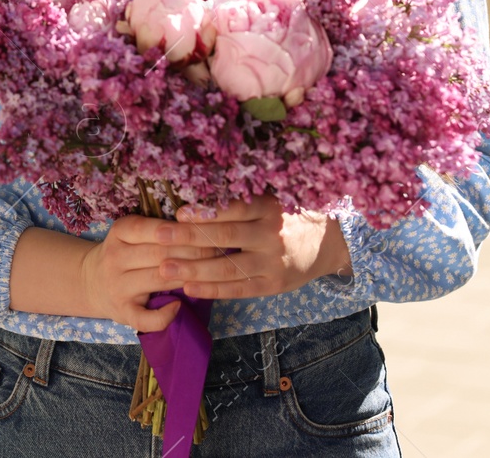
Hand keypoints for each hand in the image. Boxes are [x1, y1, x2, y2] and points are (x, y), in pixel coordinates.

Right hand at [77, 214, 224, 331]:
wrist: (92, 282)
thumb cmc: (124, 254)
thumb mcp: (131, 233)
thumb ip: (158, 229)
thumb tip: (202, 226)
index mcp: (119, 232)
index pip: (153, 229)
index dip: (183, 231)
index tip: (208, 231)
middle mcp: (114, 258)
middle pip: (160, 254)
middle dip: (193, 252)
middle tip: (219, 251)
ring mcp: (117, 287)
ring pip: (158, 280)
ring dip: (187, 278)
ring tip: (210, 274)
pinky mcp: (122, 313)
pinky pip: (147, 318)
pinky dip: (166, 314)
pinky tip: (179, 306)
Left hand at [154, 195, 352, 299]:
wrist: (330, 243)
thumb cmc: (289, 217)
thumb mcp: (272, 200)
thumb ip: (241, 201)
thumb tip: (196, 199)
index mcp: (268, 209)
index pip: (233, 209)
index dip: (205, 211)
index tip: (178, 212)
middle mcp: (270, 236)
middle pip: (225, 236)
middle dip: (190, 238)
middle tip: (160, 238)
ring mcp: (272, 263)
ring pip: (229, 267)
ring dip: (195, 269)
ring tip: (165, 269)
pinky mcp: (272, 284)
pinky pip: (239, 289)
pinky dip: (213, 290)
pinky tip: (189, 288)